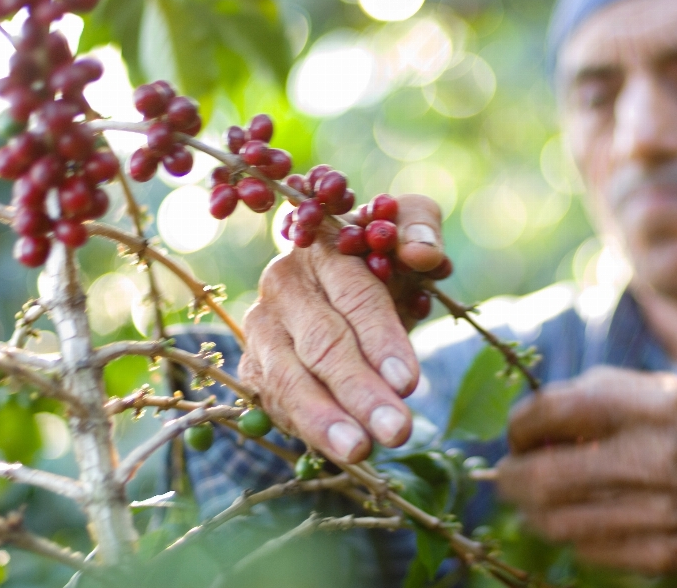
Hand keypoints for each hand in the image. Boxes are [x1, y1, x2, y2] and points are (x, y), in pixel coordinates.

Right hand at [240, 194, 445, 463]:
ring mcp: (261, 328)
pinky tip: (335, 451)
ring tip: (360, 451)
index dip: (382, 339)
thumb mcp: (408, 225)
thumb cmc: (381, 254)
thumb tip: (423, 254)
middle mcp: (284, 285)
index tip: (408, 382)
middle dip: (361, 391)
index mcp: (323, 246)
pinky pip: (275, 401)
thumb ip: (421, 228)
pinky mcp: (253, 366)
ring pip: (291, 378)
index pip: (356, 296)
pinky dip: (304, 428)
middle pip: (324, 344)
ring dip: (326, 420)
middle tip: (397, 430)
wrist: (339, 278)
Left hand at [496, 367, 676, 587]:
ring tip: (536, 496)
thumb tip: (536, 416)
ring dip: (531, 508)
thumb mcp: (667, 392)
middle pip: (539, 476)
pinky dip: (570, 533)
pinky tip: (580, 518)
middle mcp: (652, 458)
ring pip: (553, 520)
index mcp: (651, 406)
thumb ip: (601, 394)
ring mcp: (656, 512)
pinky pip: (584, 548)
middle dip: (510, 476)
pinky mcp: (660, 554)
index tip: (518, 433)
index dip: (520, 424)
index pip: (552, 411)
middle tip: (508, 472)